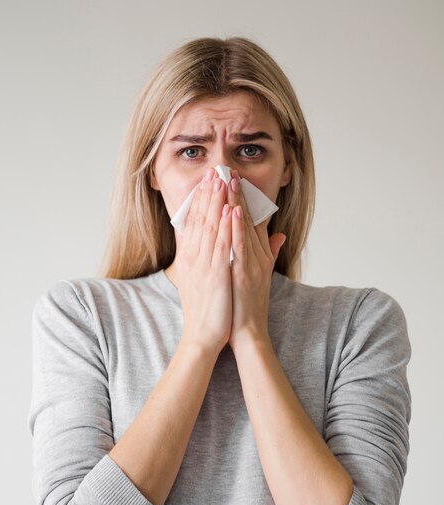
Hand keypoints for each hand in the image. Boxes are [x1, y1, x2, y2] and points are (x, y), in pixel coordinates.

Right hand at [174, 168, 232, 353]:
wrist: (202, 336)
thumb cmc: (205, 310)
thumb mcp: (201, 281)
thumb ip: (205, 260)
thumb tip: (208, 245)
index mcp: (191, 258)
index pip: (195, 222)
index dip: (202, 200)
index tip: (209, 180)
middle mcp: (194, 258)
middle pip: (201, 219)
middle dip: (209, 193)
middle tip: (215, 170)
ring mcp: (203, 265)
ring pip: (210, 227)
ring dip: (217, 201)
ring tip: (222, 179)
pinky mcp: (215, 275)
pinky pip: (221, 246)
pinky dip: (225, 227)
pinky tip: (230, 210)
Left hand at [226, 169, 285, 351]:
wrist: (248, 331)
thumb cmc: (248, 306)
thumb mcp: (261, 276)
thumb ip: (269, 253)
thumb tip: (278, 234)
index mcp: (260, 255)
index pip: (253, 222)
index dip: (245, 200)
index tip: (235, 181)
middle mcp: (258, 256)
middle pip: (248, 219)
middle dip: (238, 194)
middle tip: (229, 171)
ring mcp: (252, 264)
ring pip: (244, 228)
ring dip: (237, 203)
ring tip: (229, 181)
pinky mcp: (245, 273)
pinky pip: (240, 246)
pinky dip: (237, 228)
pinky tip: (233, 210)